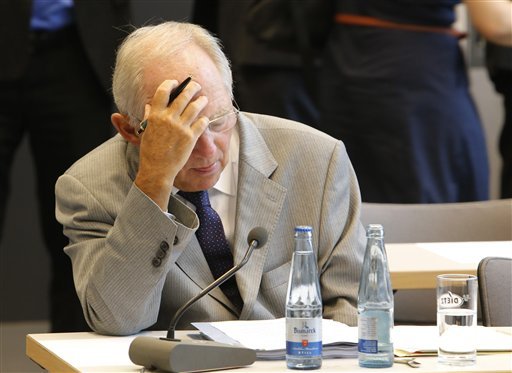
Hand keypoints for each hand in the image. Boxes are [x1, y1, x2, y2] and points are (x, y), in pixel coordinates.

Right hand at [135, 79, 208, 209]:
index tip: (176, 82)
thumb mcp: (145, 132)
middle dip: (192, 87)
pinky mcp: (191, 137)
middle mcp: (168, 118)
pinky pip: (202, 123)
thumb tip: (149, 106)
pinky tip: (206, 118)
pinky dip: (205, 119)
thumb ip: (148, 117)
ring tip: (204, 98)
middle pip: (183, 96)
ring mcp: (181, 127)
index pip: (163, 91)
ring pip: (195, 107)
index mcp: (155, 115)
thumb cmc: (150, 152)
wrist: (158, 169)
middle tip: (196, 85)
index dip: (170, 84)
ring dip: (201, 100)